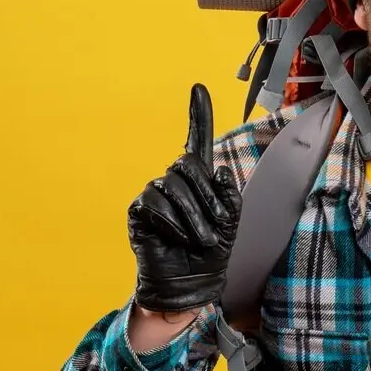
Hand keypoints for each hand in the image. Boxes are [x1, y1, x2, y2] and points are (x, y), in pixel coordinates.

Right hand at [126, 84, 240, 313]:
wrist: (189, 282)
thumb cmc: (210, 253)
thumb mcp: (230, 223)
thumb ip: (228, 196)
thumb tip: (219, 171)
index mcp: (199, 181)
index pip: (197, 141)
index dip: (198, 114)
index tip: (199, 88)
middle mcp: (175, 181)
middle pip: (189, 166)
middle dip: (207, 198)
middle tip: (215, 228)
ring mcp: (155, 193)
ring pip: (174, 185)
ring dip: (194, 216)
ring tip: (200, 239)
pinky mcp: (140, 210)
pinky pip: (156, 202)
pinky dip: (173, 221)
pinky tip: (177, 238)